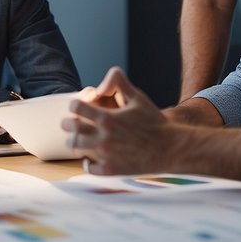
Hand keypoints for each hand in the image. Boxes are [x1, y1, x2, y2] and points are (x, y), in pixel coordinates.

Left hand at [61, 67, 175, 174]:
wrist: (171, 148)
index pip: (76, 107)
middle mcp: (104, 137)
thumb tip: (110, 71)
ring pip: (75, 147)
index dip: (74, 105)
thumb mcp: (139, 98)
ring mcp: (106, 155)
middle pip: (71, 128)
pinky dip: (87, 161)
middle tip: (72, 123)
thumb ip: (121, 83)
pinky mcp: (110, 170)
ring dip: (75, 142)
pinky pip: (87, 167)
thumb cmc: (155, 122)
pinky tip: (92, 157)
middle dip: (69, 123)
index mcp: (108, 118)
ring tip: (79, 140)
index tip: (78, 108)